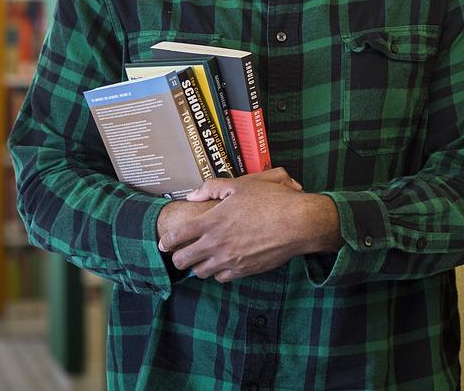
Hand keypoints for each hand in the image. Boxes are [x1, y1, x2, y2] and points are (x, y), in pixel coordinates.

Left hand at [157, 170, 340, 280]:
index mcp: (212, 221)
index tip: (165, 243)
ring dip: (198, 266)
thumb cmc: (271, 200)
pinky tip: (222, 263)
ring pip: (200, 272)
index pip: (177, 237)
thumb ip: (212, 188)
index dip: (167, 242)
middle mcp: (216, 244)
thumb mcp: (241, 185)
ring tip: (202, 258)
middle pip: (184, 260)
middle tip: (181, 253)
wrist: (298, 223)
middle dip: (178, 257)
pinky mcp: (243, 270)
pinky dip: (218, 272)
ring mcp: (229, 260)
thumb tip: (193, 195)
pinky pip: (221, 278)